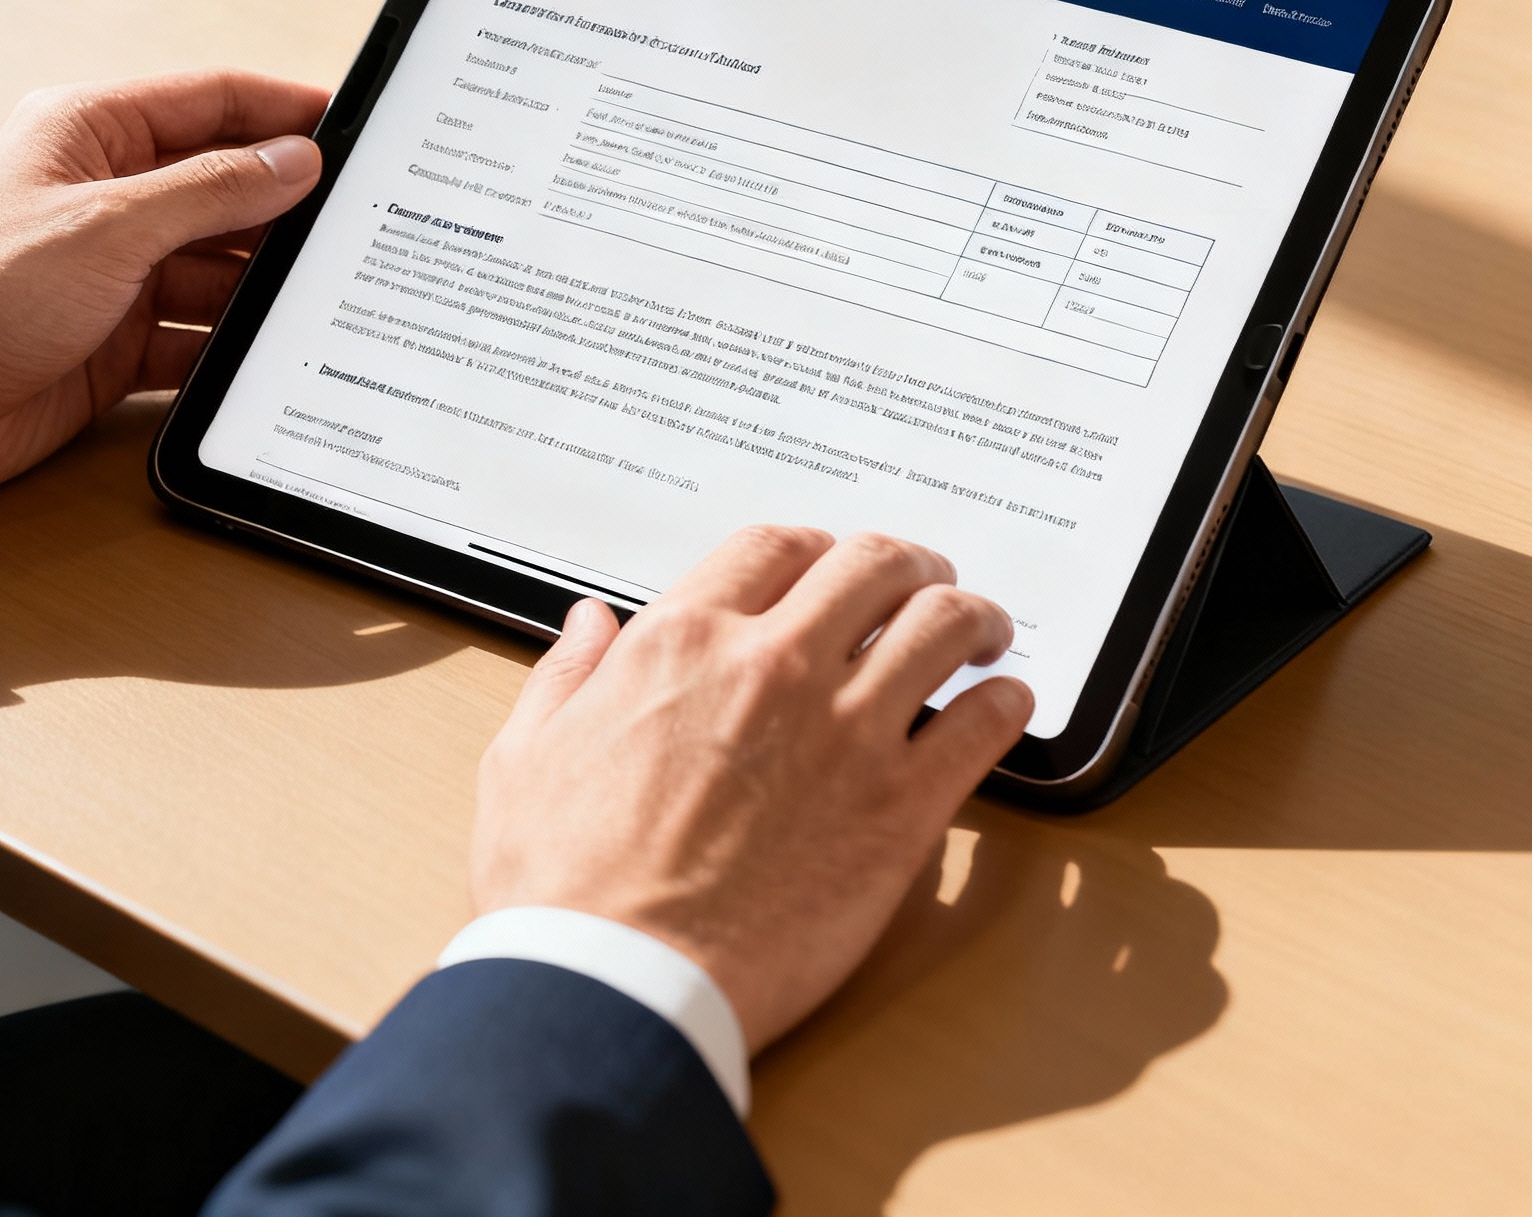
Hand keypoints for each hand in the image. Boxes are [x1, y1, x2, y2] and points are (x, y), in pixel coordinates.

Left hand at [0, 71, 326, 511]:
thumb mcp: (109, 226)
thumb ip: (211, 189)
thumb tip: (293, 160)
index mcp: (91, 134)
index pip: (210, 101)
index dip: (284, 108)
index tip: (352, 121)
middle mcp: (105, 197)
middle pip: (222, 186)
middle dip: (285, 204)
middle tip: (360, 218)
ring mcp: (111, 271)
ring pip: (216, 265)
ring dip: (262, 283)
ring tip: (326, 289)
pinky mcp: (112, 341)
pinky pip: (194, 335)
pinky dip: (229, 346)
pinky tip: (270, 354)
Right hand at [471, 525, 1034, 1053]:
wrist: (616, 986)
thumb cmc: (564, 886)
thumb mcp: (526, 755)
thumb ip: (566, 675)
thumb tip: (588, 623)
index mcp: (684, 641)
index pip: (775, 545)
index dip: (813, 544)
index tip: (828, 564)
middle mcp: (773, 665)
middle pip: (873, 565)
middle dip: (908, 564)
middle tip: (924, 582)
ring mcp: (844, 732)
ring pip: (940, 627)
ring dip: (972, 617)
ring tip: (982, 631)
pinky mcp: (898, 811)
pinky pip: (980, 727)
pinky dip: (1005, 703)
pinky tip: (1005, 703)